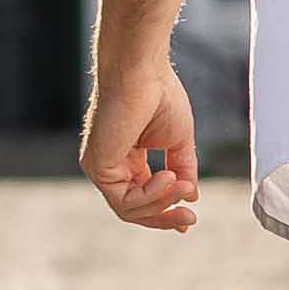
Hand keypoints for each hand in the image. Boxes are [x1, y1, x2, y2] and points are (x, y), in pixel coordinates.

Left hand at [85, 48, 202, 233]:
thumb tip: (192, 197)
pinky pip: (123, 200)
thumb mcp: (178, 141)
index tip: (190, 218)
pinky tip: (167, 178)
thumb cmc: (159, 93)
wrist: (142, 69)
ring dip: (162, 203)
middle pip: (134, 209)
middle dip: (164, 217)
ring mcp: (100, 166)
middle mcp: (110, 164)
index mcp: (128, 156)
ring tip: (183, 186)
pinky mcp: (96, 166)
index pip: (143, 195)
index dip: (167, 210)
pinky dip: (150, 195)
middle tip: (190, 220)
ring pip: (129, 210)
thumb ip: (183, 170)